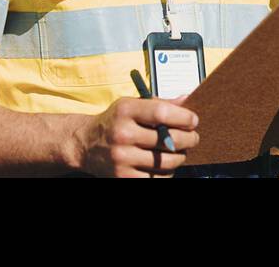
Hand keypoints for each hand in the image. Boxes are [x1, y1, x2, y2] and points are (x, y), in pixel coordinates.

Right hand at [72, 97, 197, 177]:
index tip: (193, 121)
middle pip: (169, 139)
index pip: (162, 113)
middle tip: (193, 138)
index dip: (184, 117)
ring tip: (179, 152)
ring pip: (167, 162)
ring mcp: (121, 158)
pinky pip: (157, 178)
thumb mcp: (132, 104)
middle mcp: (122, 134)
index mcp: (126, 110)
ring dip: (180, 157)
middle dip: (189, 139)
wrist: (85, 144)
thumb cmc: (115, 122)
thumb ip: (159, 103)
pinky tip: (164, 165)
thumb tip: (187, 99)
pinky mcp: (122, 177)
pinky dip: (167, 173)